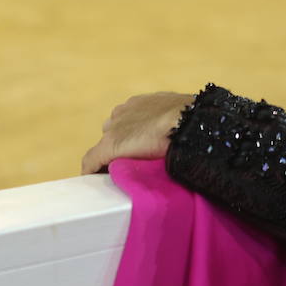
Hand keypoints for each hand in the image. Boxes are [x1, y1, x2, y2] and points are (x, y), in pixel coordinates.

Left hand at [81, 91, 195, 174]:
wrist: (187, 123)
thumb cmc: (193, 120)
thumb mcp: (185, 116)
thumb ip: (178, 123)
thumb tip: (189, 137)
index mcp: (143, 103)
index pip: (130, 121)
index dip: (134, 138)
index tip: (140, 150)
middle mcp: (125, 111)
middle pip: (114, 132)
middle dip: (122, 146)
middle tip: (134, 164)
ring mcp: (115, 129)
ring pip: (104, 147)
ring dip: (110, 158)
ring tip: (117, 174)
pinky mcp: (108, 145)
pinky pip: (92, 161)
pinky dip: (92, 171)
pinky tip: (94, 182)